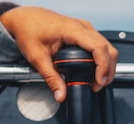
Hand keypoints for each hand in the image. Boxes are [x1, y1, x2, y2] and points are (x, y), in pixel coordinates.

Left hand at [0, 6, 118, 101]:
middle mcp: (83, 27)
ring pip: (108, 48)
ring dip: (106, 66)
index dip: (103, 67)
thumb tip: (61, 95)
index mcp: (72, 30)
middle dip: (107, 71)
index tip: (99, 82)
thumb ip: (51, 79)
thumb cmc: (28, 30)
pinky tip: (94, 72)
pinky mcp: (84, 33)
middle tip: (96, 86)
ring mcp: (85, 28)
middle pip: (108, 49)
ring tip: (96, 81)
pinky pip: (101, 46)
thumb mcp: (37, 58)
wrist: (24, 18)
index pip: (98, 48)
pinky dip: (102, 61)